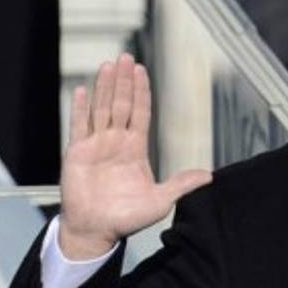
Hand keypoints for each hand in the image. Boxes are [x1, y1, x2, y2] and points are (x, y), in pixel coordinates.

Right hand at [58, 54, 211, 259]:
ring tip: (108, 65)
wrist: (97, 230)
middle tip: (126, 58)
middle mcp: (116, 142)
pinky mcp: (77, 153)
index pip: (140, 113)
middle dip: (123, 81)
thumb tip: (210, 176)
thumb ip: (182, 184)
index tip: (142, 71)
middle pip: (120, 104)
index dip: (141, 92)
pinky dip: (80, 108)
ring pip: (101, 109)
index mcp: (135, 149)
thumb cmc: (127, 218)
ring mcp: (96, 145)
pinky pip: (78, 126)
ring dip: (104, 87)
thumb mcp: (161, 200)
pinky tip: (83, 90)